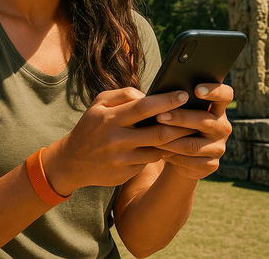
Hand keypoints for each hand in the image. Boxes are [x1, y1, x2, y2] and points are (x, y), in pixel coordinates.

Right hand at [41, 87, 195, 195]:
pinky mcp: (125, 174)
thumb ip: (123, 94)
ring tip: (189, 131)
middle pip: (158, 132)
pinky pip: (149, 162)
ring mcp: (122, 159)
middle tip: (196, 116)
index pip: (144, 107)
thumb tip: (149, 94)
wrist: (72, 162)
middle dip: (180, 124)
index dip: (167, 101)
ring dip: (175, 141)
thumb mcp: (98, 104)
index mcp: (111, 118)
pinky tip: (170, 147)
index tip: (184, 95)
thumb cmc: (91, 127)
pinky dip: (161, 154)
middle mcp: (117, 139)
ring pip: (158, 150)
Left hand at [149, 83, 233, 179]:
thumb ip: (169, 100)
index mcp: (217, 108)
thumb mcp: (177, 110)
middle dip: (180, 118)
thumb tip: (143, 92)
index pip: (225, 95)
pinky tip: (160, 151)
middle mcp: (222, 127)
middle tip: (159, 116)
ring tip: (153, 136)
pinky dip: (173, 156)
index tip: (196, 90)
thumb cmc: (176, 125)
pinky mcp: (211, 165)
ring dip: (171, 140)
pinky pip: (190, 161)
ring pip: (193, 144)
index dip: (214, 91)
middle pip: (204, 120)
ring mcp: (219, 147)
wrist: (180, 156)